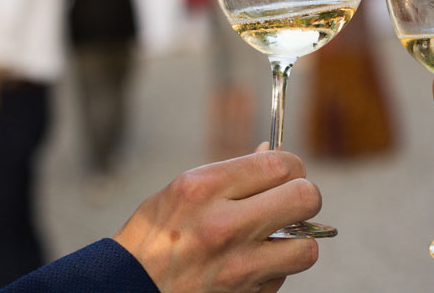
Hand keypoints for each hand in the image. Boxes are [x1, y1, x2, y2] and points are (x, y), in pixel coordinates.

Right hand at [114, 151, 320, 292]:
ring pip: (306, 248)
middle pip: (306, 198)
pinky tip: (251, 264)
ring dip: (296, 241)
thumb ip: (233, 173)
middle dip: (304, 196)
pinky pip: (282, 278)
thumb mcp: (183, 189)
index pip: (282, 165)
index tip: (287, 173)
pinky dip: (273, 270)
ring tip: (276, 238)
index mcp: (205, 190)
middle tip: (290, 201)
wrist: (126, 290)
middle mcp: (224, 227)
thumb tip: (272, 153)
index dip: (292, 166)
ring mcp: (236, 268)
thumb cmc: (154, 235)